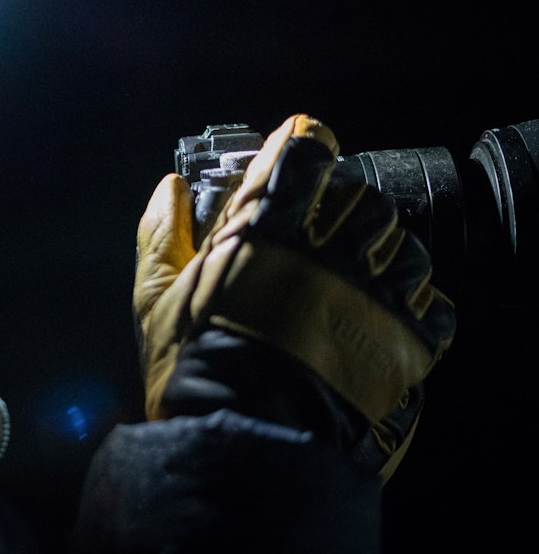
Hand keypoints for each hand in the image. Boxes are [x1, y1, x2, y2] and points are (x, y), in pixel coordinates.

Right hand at [134, 114, 455, 476]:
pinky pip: (433, 301)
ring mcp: (368, 289)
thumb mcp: (154, 297)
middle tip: (320, 235)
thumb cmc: (193, 366)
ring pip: (399, 242)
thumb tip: (170, 187)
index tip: (301, 154)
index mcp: (261, 226)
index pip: (302, 153)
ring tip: (355, 280)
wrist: (243, 439)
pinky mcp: (404, 336)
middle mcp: (323, 245)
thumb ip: (160, 234)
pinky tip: (384, 317)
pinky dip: (414, 305)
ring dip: (380, 253)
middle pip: (358, 194)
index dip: (304, 148)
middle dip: (342, 206)